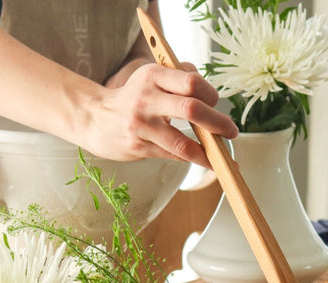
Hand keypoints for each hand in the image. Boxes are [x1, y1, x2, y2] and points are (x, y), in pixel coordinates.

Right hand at [84, 62, 237, 167]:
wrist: (94, 118)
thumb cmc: (134, 97)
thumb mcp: (152, 77)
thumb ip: (181, 76)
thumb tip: (209, 89)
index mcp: (153, 75)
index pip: (191, 82)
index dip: (210, 94)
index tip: (216, 104)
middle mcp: (146, 98)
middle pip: (192, 110)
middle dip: (218, 123)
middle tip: (232, 131)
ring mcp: (141, 125)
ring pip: (183, 143)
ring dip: (208, 153)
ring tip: (222, 158)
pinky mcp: (138, 147)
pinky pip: (173, 155)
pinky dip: (192, 159)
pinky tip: (205, 161)